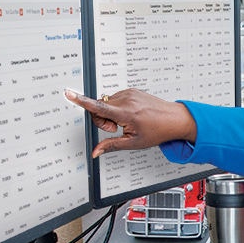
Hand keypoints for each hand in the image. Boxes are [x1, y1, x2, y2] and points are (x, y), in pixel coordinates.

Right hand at [63, 88, 197, 156]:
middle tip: (117, 128)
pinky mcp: (131, 90)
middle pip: (99, 107)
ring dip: (110, 114)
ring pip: (106, 103)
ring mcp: (129, 93)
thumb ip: (111, 145)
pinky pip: (115, 98)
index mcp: (126, 113)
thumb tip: (96, 152)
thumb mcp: (133, 143)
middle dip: (102, 120)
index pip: (98, 107)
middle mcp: (127, 100)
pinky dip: (118, 108)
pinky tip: (130, 115)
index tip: (69, 93)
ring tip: (126, 122)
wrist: (174, 119)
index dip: (81, 101)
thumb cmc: (158, 130)